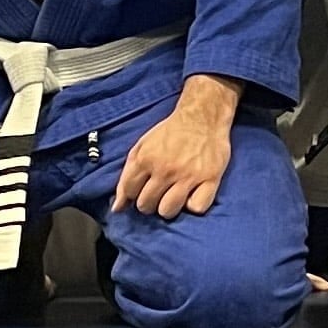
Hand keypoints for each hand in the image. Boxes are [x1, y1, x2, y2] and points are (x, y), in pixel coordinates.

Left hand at [110, 77, 242, 219]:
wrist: (203, 116)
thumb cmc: (171, 132)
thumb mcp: (142, 147)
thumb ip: (127, 176)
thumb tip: (117, 207)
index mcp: (146, 159)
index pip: (129, 192)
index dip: (133, 193)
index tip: (142, 189)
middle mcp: (165, 169)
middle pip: (146, 205)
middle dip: (150, 201)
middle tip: (159, 191)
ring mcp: (188, 175)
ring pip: (168, 211)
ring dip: (169, 207)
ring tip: (174, 195)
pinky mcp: (210, 179)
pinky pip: (196, 208)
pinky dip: (194, 205)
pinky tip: (192, 194)